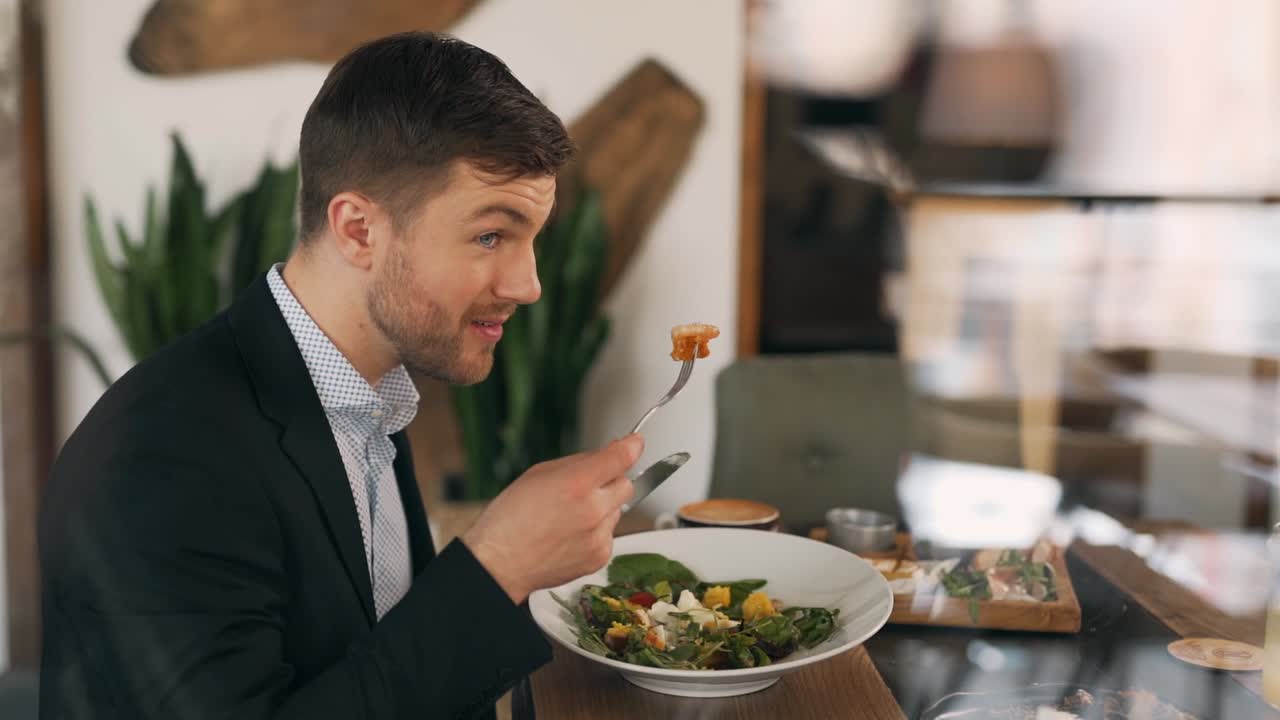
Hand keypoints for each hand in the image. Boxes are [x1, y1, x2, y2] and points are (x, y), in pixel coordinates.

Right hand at [461, 434, 642, 604]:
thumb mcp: (539, 473)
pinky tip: (569, 535)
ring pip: (617, 511)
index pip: (622, 458)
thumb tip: (606, 454)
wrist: (500, 563)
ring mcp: (599, 536)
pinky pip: (609, 534)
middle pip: (626, 484)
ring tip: (568, 517)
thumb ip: (579, 462)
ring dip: (602, 508)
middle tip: (586, 487)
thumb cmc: (511, 519)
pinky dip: (596, 532)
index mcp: (577, 484)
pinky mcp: (600, 556)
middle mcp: (594, 510)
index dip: (631, 446)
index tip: (634, 443)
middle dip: (611, 481)